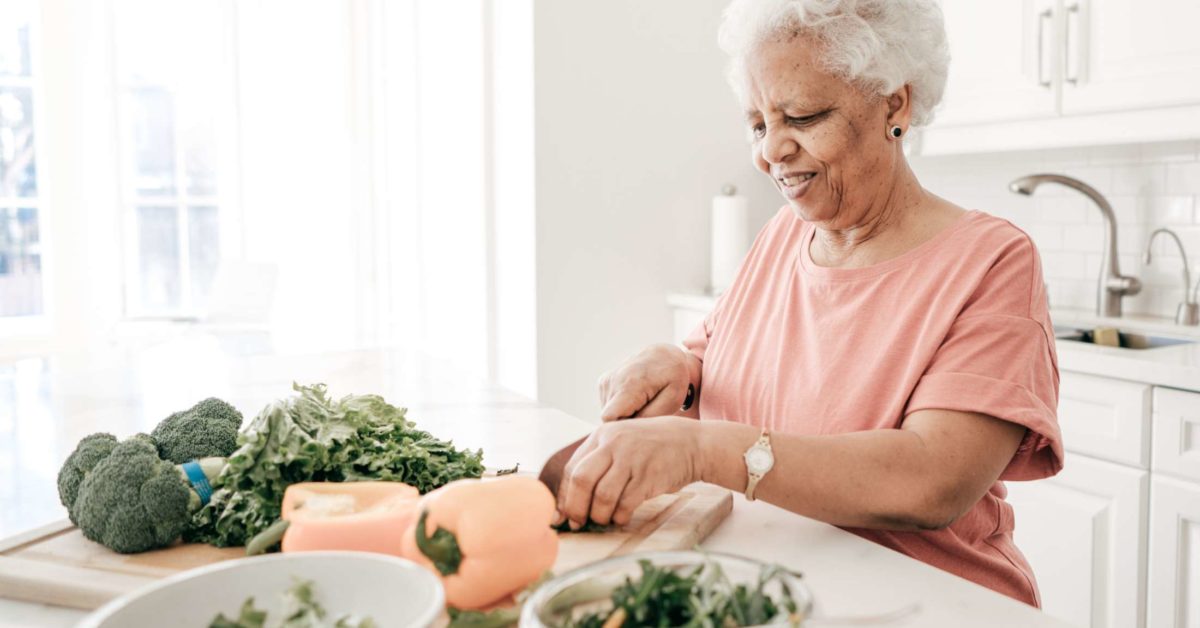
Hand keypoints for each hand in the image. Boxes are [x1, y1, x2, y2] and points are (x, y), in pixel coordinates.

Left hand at [553, 416, 701, 527]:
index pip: (572, 468)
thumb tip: (573, 496)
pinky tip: (621, 518)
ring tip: (604, 520)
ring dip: (599, 515)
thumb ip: (599, 460)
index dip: (564, 495)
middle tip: (578, 523)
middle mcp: (614, 444)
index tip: (562, 514)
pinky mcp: (648, 476)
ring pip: (602, 496)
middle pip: (582, 481)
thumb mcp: (622, 440)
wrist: (692, 443)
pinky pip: (625, 504)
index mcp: (602, 435)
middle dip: (576, 508)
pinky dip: (619, 516)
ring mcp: (631, 459)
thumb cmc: (654, 446)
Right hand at [597, 344, 694, 421]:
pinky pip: (608, 406)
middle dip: (627, 421)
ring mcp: (605, 381)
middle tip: (648, 410)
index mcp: (629, 385)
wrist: (665, 354)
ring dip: (625, 414)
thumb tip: (628, 429)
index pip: (609, 418)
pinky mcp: (603, 382)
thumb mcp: (672, 399)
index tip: (642, 422)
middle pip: (609, 418)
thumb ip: (649, 416)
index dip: (624, 426)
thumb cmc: (673, 378)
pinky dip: (621, 407)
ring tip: (643, 402)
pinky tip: (636, 398)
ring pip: (608, 413)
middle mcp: (612, 381)